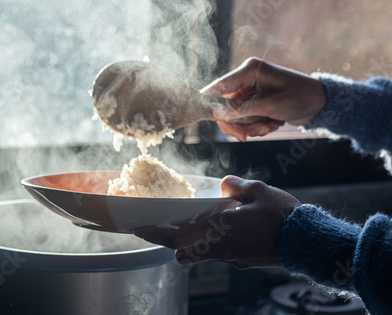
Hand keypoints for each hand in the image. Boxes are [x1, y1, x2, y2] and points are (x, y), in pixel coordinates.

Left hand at [133, 175, 299, 268]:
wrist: (307, 243)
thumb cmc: (282, 217)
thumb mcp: (257, 191)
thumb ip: (235, 186)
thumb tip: (225, 186)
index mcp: (217, 230)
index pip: (176, 237)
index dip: (155, 234)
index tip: (139, 229)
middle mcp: (220, 248)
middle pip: (183, 250)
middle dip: (171, 241)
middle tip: (166, 226)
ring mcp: (231, 257)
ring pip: (201, 252)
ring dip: (193, 240)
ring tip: (199, 222)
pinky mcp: (243, 261)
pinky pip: (219, 253)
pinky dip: (213, 242)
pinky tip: (226, 227)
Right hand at [202, 57, 325, 140]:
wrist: (320, 103)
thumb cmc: (301, 97)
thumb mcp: (271, 105)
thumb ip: (243, 109)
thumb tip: (217, 114)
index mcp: (249, 70)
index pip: (219, 86)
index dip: (209, 103)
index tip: (208, 118)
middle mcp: (245, 78)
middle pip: (223, 106)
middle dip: (237, 123)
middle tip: (247, 136)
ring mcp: (248, 91)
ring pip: (233, 116)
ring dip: (249, 127)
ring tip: (269, 127)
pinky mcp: (253, 102)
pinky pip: (243, 119)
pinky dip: (255, 126)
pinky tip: (271, 124)